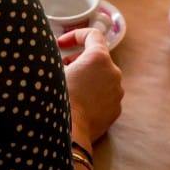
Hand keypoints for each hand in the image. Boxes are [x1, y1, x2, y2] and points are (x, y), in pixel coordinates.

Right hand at [61, 27, 123, 145]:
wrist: (69, 134)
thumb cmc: (57, 100)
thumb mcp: (51, 70)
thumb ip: (55, 55)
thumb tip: (52, 50)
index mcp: (99, 58)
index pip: (92, 34)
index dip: (75, 35)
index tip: (61, 44)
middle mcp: (113, 72)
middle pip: (97, 57)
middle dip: (79, 59)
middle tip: (63, 66)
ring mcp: (117, 92)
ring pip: (101, 77)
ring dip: (87, 77)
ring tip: (70, 86)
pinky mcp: (116, 109)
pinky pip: (104, 95)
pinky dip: (93, 94)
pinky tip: (78, 102)